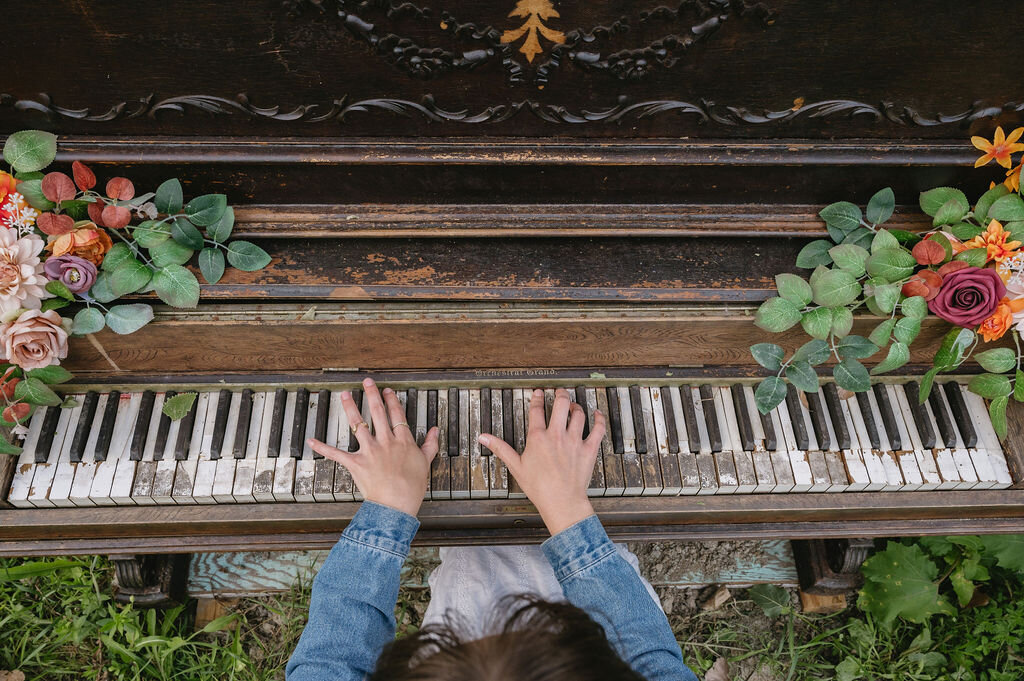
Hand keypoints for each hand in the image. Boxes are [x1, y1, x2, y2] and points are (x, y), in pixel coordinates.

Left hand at [307, 378, 438, 516]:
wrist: (397, 504)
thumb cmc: (411, 487)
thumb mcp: (425, 463)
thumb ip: (430, 444)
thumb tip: (435, 430)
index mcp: (403, 441)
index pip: (396, 415)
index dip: (391, 401)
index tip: (387, 391)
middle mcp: (385, 442)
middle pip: (378, 413)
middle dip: (372, 395)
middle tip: (367, 383)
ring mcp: (370, 451)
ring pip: (358, 424)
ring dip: (350, 408)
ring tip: (345, 395)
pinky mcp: (356, 463)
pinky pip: (336, 454)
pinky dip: (322, 447)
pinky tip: (311, 440)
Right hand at [480, 388, 605, 534]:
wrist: (561, 501)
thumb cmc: (539, 487)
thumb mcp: (516, 466)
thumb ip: (500, 448)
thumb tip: (483, 437)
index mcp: (538, 437)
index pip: (537, 410)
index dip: (537, 398)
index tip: (539, 392)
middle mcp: (557, 435)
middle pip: (561, 404)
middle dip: (560, 394)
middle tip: (559, 391)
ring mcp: (574, 441)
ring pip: (579, 414)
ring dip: (576, 406)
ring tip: (573, 405)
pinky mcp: (588, 449)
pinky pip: (598, 429)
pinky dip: (599, 419)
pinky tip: (597, 414)